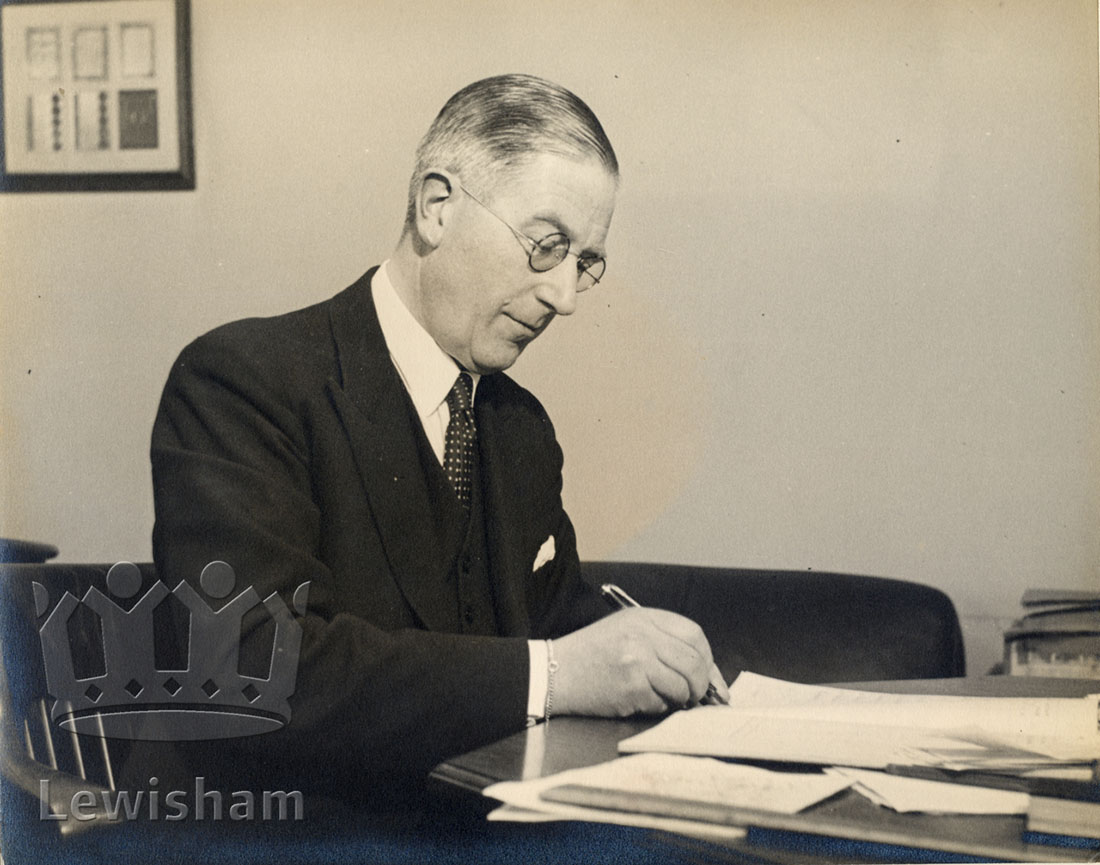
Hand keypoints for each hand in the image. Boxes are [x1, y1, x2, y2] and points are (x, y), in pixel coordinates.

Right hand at [550, 607, 729, 716]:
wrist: (556, 671)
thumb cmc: (592, 653)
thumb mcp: (627, 631)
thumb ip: (663, 641)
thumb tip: (704, 670)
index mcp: (644, 618)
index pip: (694, 634)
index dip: (707, 657)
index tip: (707, 672)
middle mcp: (643, 636)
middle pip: (694, 662)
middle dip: (702, 684)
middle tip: (697, 694)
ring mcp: (638, 662)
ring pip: (683, 687)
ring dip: (682, 699)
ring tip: (668, 698)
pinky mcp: (631, 688)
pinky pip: (662, 703)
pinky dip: (658, 707)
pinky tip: (641, 700)